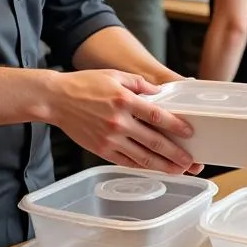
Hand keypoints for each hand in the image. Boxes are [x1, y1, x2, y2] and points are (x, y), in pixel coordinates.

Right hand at [43, 69, 199, 173]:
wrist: (55, 100)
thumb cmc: (85, 85)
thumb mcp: (114, 75)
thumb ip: (139, 84)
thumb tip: (160, 93)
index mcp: (124, 101)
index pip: (157, 116)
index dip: (176, 126)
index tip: (189, 133)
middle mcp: (118, 122)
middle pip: (153, 142)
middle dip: (175, 153)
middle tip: (191, 161)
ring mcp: (109, 139)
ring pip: (141, 157)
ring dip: (162, 166)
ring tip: (178, 171)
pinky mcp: (101, 150)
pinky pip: (126, 161)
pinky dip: (142, 166)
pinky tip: (154, 169)